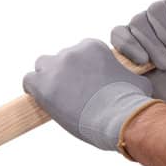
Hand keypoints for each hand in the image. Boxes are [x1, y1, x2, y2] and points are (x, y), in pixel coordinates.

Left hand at [23, 39, 155, 151]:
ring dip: (49, 79)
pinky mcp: (41, 84)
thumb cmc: (130, 103)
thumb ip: (128, 76)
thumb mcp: (137, 81)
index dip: (82, 68)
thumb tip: (132, 82)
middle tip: (74, 92)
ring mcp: (55, 67)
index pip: (79, 52)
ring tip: (59, 96)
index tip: (86, 81)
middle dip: (66, 74)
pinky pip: (29, 81)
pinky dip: (34, 90)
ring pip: (42, 67)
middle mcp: (72, 52)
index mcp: (93, 47)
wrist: (118, 118)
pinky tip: (46, 101)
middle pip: (61, 58)